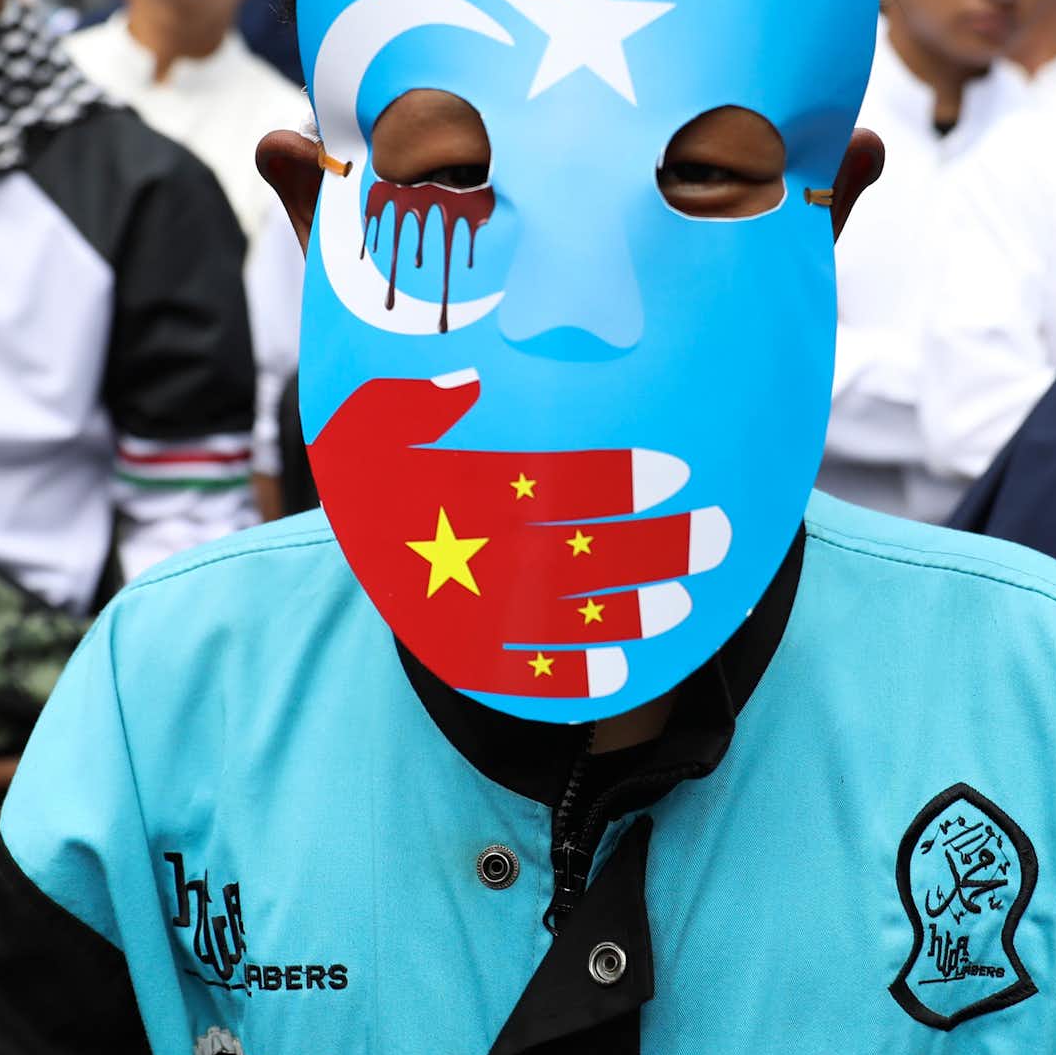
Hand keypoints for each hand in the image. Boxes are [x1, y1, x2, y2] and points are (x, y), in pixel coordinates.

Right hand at [310, 372, 727, 701]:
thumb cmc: (376, 450)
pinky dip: (574, 673)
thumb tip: (467, 382)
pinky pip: (525, 667)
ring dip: (631, 611)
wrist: (340, 517)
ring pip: (566, 613)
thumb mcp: (377, 408)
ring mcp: (471, 603)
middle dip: (654, 546)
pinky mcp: (462, 645)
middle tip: (715, 536)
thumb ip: (427, 398)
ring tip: (683, 600)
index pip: (555, 482)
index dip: (620, 481)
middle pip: (582, 550)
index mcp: (466, 486)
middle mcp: (476, 547)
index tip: (677, 476)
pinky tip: (623, 668)